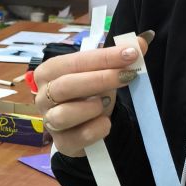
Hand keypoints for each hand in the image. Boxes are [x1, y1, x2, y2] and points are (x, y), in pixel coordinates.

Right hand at [33, 36, 148, 157]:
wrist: (86, 126)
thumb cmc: (90, 93)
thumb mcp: (104, 73)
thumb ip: (120, 58)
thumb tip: (142, 42)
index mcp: (50, 72)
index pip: (74, 61)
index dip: (103, 57)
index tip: (131, 54)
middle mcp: (43, 96)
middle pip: (66, 85)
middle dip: (100, 79)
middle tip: (128, 75)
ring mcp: (50, 121)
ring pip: (64, 114)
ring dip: (92, 107)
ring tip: (107, 103)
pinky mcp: (63, 143)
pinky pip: (77, 137)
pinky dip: (96, 128)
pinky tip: (106, 122)